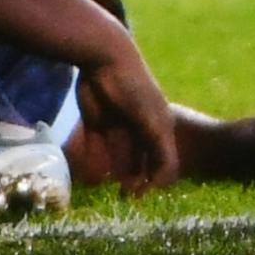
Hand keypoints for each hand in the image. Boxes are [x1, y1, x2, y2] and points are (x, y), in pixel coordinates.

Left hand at [74, 47, 179, 194]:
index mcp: (158, 129)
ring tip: (105, 189)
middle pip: (137, 162)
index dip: (152, 180)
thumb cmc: (135, 88)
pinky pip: (96, 148)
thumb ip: (161, 151)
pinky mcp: (97, 123)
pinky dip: (93, 162)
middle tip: (121, 195)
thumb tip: (164, 181)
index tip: (139, 195)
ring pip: (115, 157)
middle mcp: (139, 130)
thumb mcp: (152, 121)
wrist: (104, 58)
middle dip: (131, 179)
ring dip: (111, 173)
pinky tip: (89, 176)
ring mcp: (118, 126)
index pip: (159, 162)